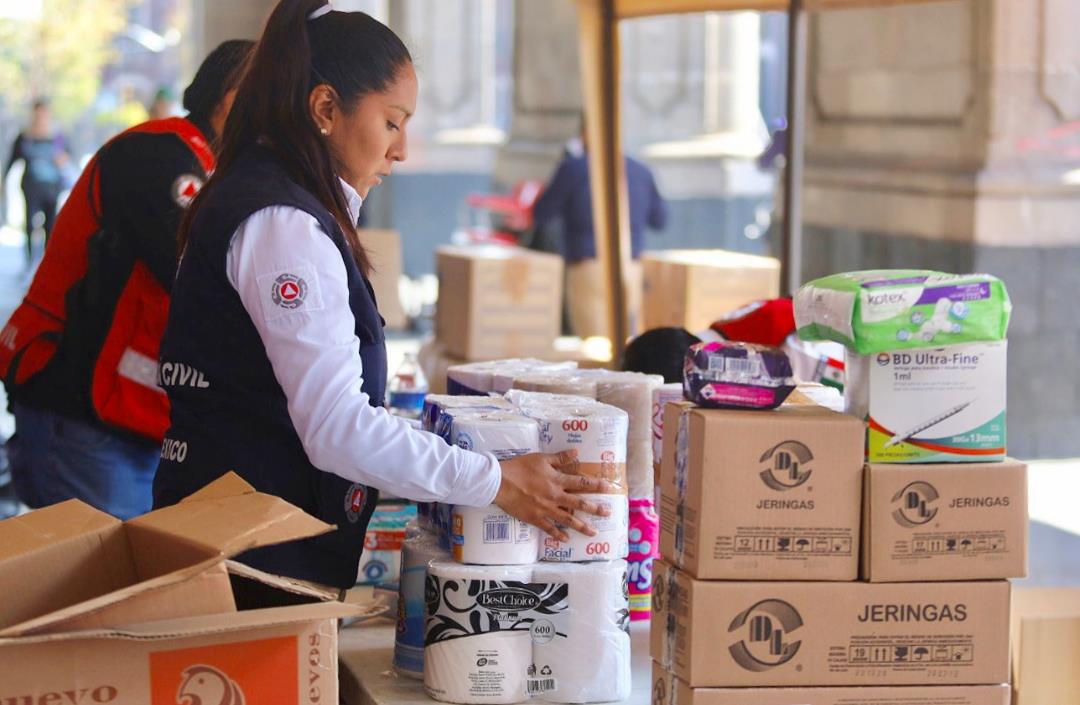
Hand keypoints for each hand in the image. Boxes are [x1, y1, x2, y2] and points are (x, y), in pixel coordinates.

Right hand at [494, 449, 612, 541]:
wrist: (501, 482)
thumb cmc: (520, 468)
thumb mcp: (541, 458)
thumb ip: (559, 458)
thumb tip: (576, 452)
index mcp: (557, 480)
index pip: (581, 482)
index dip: (596, 484)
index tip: (609, 487)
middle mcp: (555, 496)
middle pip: (579, 503)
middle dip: (595, 508)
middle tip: (608, 512)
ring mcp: (546, 509)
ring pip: (568, 520)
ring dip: (582, 526)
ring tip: (593, 532)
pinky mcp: (535, 518)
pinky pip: (549, 528)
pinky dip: (558, 534)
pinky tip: (566, 539)